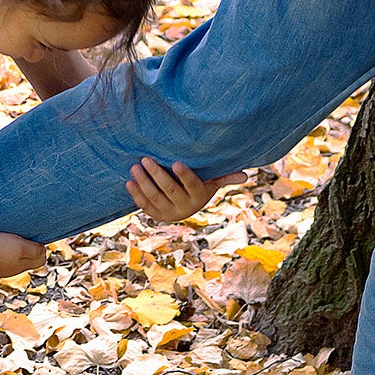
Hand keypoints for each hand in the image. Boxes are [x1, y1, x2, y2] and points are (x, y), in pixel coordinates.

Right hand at [0, 232, 46, 279]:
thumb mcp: (20, 246)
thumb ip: (35, 250)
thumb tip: (44, 251)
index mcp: (20, 267)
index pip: (39, 261)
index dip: (40, 248)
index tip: (33, 237)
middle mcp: (8, 272)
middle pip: (23, 261)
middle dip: (25, 250)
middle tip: (19, 235)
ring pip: (6, 261)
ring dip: (8, 251)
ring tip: (2, 238)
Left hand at [126, 158, 246, 222]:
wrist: (185, 207)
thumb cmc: (200, 186)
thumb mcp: (212, 182)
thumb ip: (225, 177)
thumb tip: (246, 174)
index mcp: (198, 197)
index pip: (192, 185)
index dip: (184, 175)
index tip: (176, 162)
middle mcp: (184, 208)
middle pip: (169, 190)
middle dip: (156, 175)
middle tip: (145, 159)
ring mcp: (169, 213)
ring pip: (154, 198)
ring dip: (143, 183)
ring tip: (134, 167)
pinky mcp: (156, 215)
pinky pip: (144, 206)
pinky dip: (136, 195)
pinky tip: (128, 182)